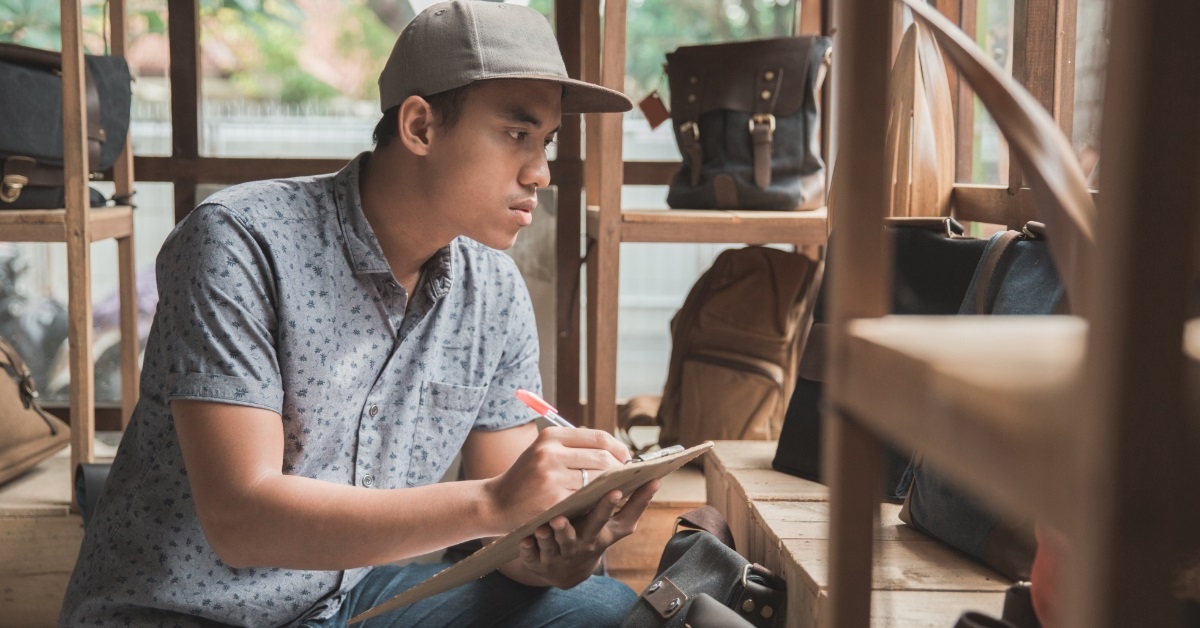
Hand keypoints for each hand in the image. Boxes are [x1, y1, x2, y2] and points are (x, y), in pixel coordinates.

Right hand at [484, 427, 630, 532]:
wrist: (496, 503)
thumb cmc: (525, 478)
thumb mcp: (543, 452)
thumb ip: (574, 448)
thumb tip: (615, 452)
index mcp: (551, 436)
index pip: (598, 438)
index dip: (619, 448)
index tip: (627, 458)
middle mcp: (550, 452)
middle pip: (602, 458)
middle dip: (619, 470)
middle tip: (628, 478)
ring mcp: (551, 477)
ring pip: (597, 480)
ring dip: (611, 487)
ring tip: (617, 489)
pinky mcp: (553, 500)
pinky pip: (586, 500)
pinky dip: (596, 502)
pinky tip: (600, 504)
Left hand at [517, 479, 660, 588]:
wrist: (563, 570)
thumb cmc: (591, 537)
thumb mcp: (615, 528)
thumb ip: (634, 506)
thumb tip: (657, 479)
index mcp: (604, 534)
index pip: (619, 520)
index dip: (619, 507)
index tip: (619, 488)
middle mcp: (585, 544)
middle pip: (590, 529)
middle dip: (591, 516)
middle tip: (597, 497)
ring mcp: (561, 554)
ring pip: (559, 544)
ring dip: (556, 535)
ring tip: (551, 523)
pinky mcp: (538, 561)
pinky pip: (532, 555)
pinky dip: (530, 548)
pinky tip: (526, 538)